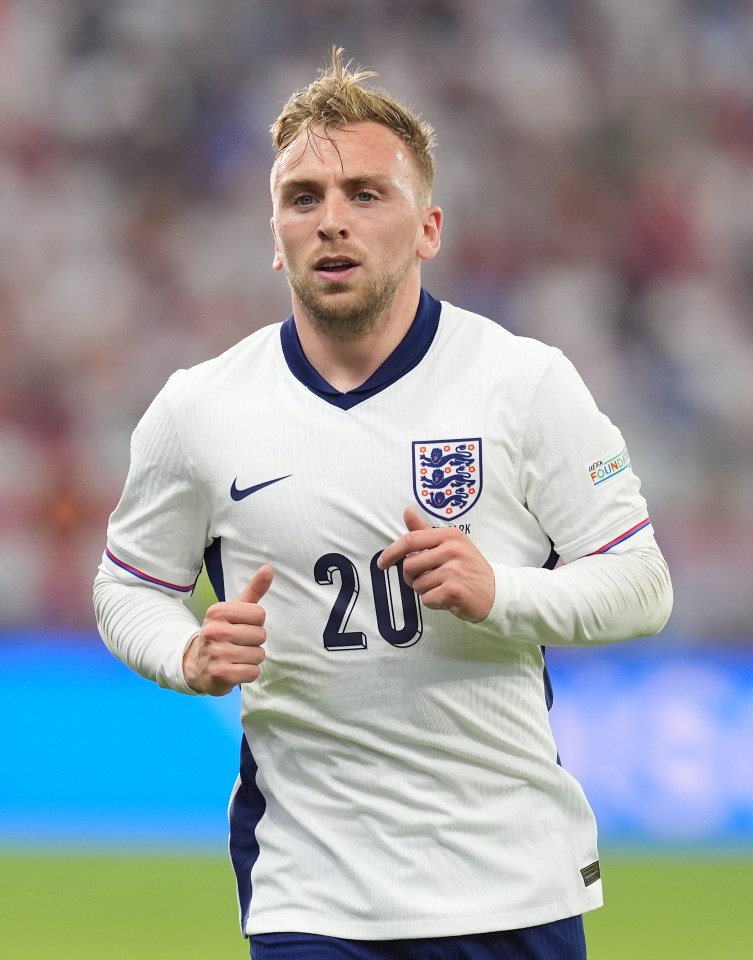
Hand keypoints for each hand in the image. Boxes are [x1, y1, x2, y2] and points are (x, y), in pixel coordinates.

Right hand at [183, 565, 273, 695]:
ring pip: (258, 655)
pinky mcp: (221, 674)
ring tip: (236, 657)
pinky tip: (235, 669)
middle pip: (260, 635)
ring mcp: (216, 653)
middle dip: (254, 642)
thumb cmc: (222, 633)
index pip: (259, 614)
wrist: (196, 665)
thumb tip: (268, 568)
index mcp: (218, 611)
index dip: (255, 623)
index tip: (240, 627)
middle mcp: (214, 631)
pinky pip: (253, 672)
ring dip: (252, 659)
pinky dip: (248, 673)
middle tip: (237, 644)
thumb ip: (254, 590)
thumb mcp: (235, 610)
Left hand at [377, 508, 494, 621]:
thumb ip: (425, 531)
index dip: (391, 552)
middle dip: (412, 577)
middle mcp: (452, 550)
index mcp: (449, 536)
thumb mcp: (451, 544)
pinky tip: (447, 598)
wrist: (496, 592)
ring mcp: (454, 570)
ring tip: (442, 587)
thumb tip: (407, 511)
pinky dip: (433, 602)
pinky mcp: (454, 591)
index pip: (410, 540)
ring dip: (425, 591)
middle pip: (409, 566)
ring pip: (417, 585)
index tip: (382, 563)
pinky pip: (427, 599)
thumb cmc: (468, 567)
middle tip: (428, 580)